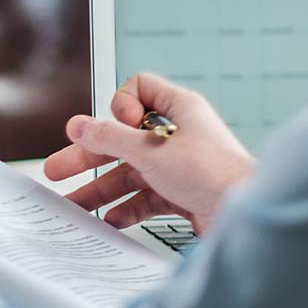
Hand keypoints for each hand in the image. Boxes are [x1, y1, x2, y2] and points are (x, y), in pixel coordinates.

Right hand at [43, 72, 255, 233]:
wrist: (248, 219)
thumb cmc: (214, 175)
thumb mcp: (150, 151)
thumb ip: (109, 137)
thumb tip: (77, 126)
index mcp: (179, 110)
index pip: (138, 88)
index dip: (120, 105)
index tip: (120, 124)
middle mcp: (180, 135)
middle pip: (123, 138)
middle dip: (90, 155)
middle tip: (59, 170)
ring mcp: (181, 166)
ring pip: (131, 171)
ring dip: (102, 188)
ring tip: (75, 205)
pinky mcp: (184, 194)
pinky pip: (147, 196)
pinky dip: (127, 207)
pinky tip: (111, 219)